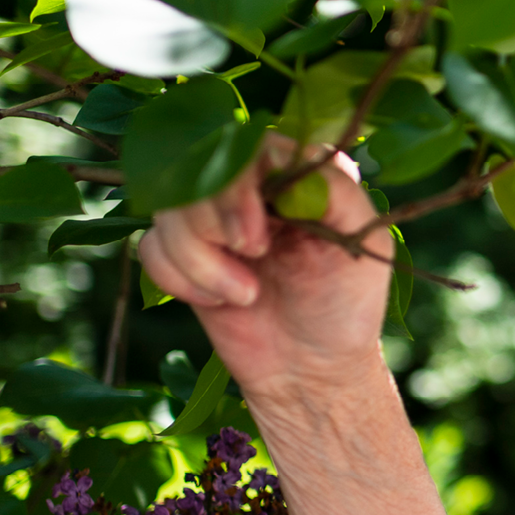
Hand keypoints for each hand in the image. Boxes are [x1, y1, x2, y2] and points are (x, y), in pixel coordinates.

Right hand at [137, 136, 393, 397]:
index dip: (236, 187)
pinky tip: (220, 301)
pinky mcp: (183, 253)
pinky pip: (151, 247)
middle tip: (253, 259)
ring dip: (201, 262)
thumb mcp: (364, 242)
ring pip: (167, 209)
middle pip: (195, 170)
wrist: (310, 371)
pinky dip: (181, 280)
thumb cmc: (346, 305)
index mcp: (294, 171)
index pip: (244, 144)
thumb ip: (335, 191)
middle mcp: (250, 185)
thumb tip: (281, 156)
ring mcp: (213, 218)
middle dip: (213, 222)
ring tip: (245, 295)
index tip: (255, 240)